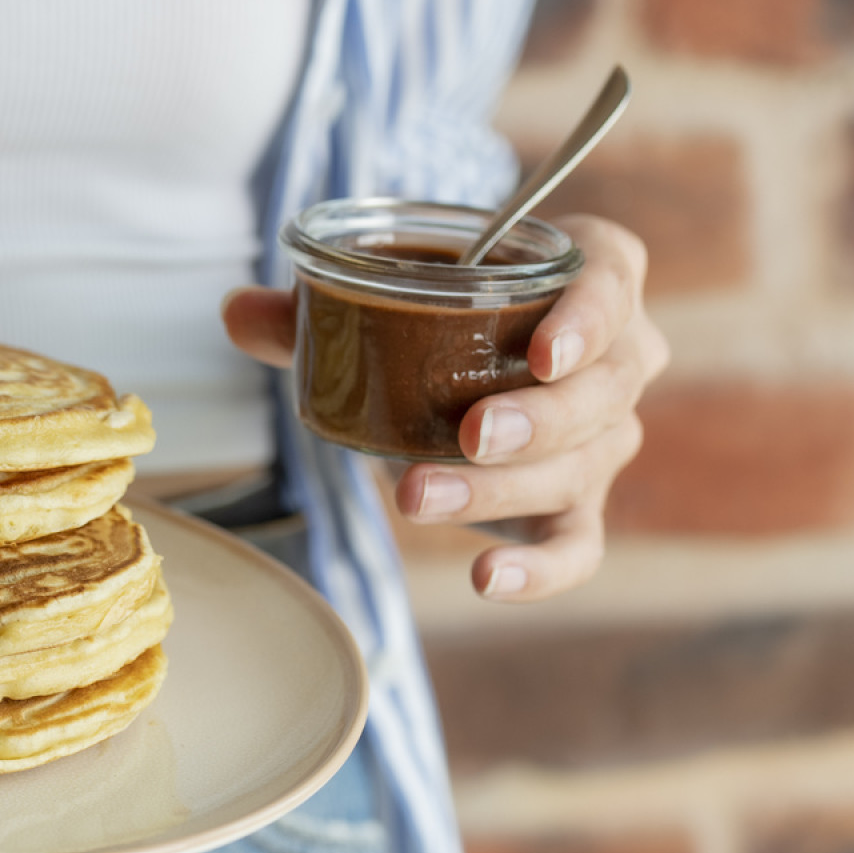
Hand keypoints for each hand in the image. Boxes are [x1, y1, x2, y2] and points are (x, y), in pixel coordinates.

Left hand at [222, 214, 669, 601]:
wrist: (453, 362)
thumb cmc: (432, 310)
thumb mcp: (378, 299)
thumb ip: (308, 308)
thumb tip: (235, 312)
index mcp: (591, 275)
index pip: (615, 282)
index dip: (589, 317)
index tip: (545, 352)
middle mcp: (619, 357)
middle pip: (602, 391)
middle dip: (536, 419)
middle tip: (468, 434)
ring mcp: (605, 436)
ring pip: (579, 468)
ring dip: (499, 489)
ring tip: (416, 495)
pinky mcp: (577, 504)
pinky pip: (579, 546)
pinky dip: (541, 570)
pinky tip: (486, 577)